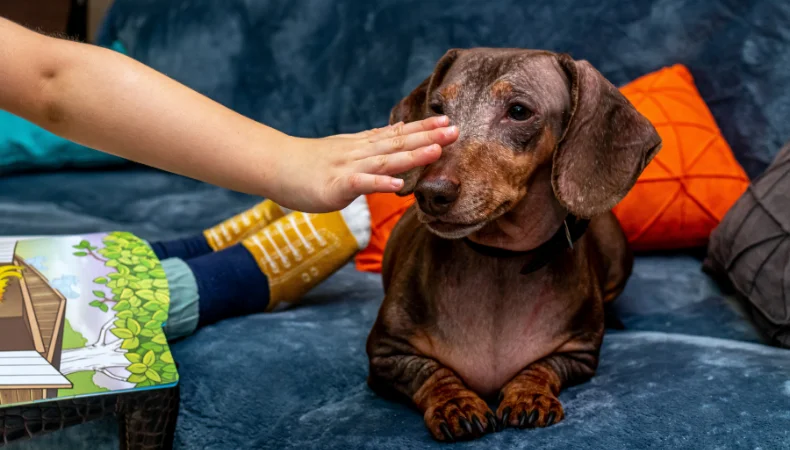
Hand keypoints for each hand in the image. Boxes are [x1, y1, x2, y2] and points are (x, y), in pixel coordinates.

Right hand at [275, 116, 458, 211]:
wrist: (275, 165)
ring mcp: (348, 167)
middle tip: (455, 130)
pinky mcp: (335, 185)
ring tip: (437, 150)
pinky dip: (379, 183)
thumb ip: (370, 147)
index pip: (397, 134)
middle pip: (398, 143)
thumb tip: (396, 137)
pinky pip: (360, 184)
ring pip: (385, 160)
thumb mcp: (344, 151)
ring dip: (412, 155)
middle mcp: (360, 152)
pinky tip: (398, 185)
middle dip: (428, 137)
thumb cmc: (309, 163)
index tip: (448, 121)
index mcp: (363, 146)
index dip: (423, 129)